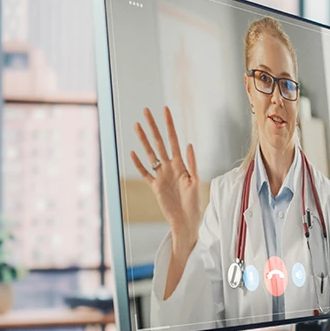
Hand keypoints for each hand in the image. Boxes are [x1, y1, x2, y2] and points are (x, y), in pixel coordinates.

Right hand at [130, 107, 202, 253]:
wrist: (187, 221)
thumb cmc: (195, 203)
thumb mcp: (196, 181)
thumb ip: (192, 163)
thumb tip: (189, 144)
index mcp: (181, 164)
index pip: (174, 140)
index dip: (169, 125)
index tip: (165, 110)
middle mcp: (170, 166)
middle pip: (159, 142)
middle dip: (153, 126)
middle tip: (146, 110)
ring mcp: (161, 175)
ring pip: (150, 153)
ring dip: (143, 139)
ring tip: (136, 125)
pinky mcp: (155, 186)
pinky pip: (145, 172)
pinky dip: (138, 163)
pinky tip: (132, 152)